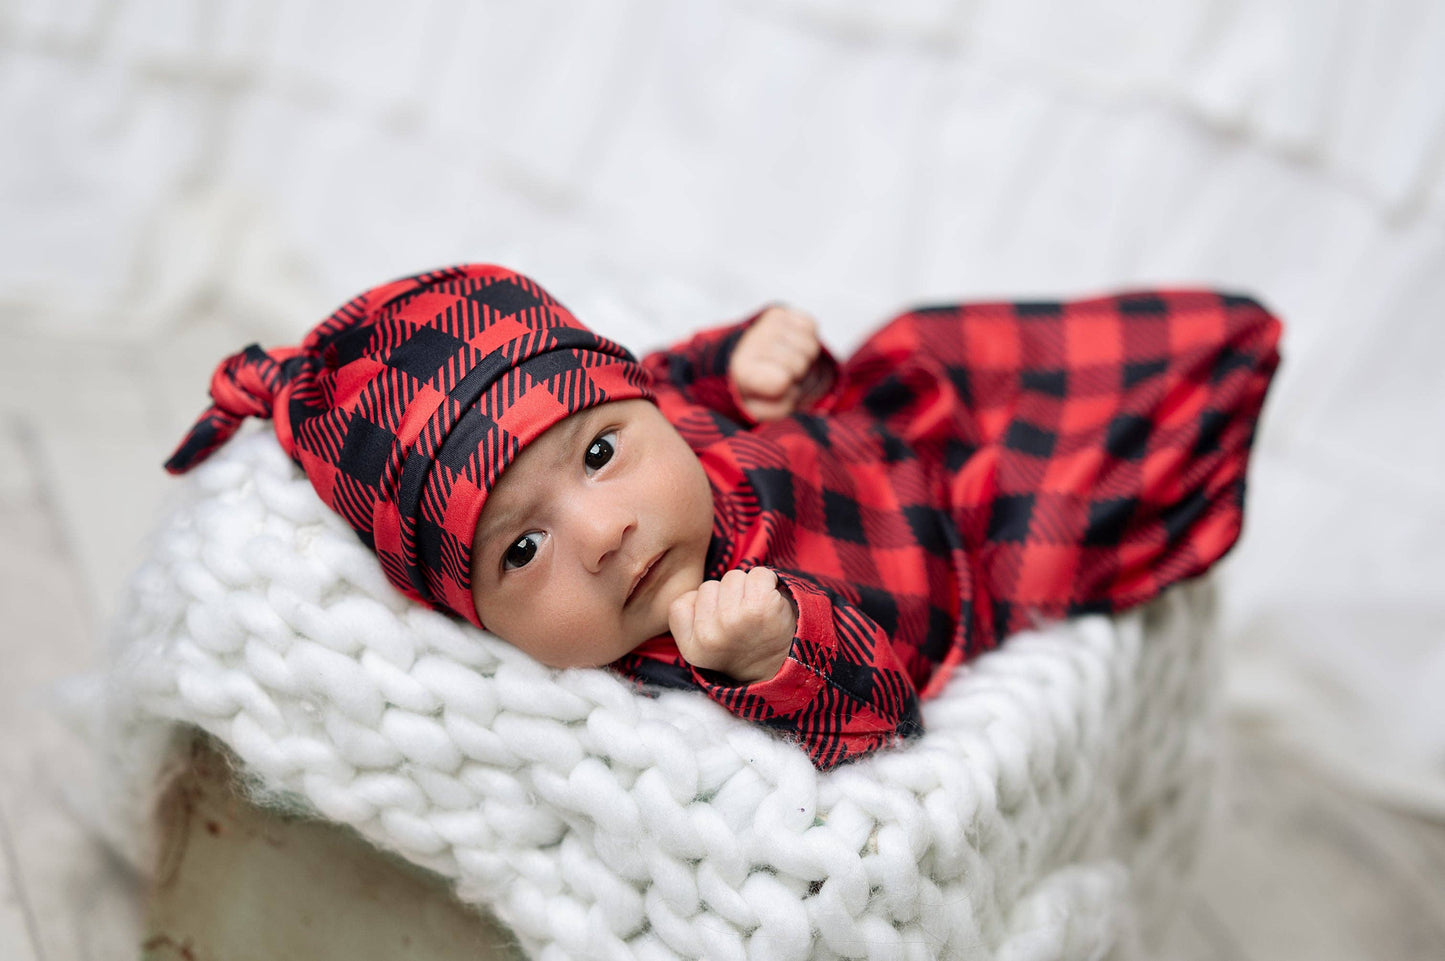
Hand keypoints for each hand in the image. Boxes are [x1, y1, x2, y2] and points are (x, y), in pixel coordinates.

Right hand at [668, 567, 796, 683]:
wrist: (785, 667)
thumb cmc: (744, 648)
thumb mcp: (704, 644)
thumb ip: (690, 617)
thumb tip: (700, 588)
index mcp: (692, 649)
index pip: (680, 603)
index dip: (700, 607)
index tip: (718, 625)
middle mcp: (709, 636)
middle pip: (709, 587)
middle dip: (726, 597)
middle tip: (742, 621)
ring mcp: (734, 620)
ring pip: (733, 577)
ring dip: (747, 588)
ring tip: (756, 612)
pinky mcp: (761, 606)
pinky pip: (758, 573)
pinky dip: (768, 581)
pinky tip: (771, 601)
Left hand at [730, 306, 822, 420]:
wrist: (747, 361)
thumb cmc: (758, 389)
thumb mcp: (762, 410)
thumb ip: (776, 409)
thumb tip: (790, 387)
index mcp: (743, 370)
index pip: (781, 380)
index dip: (787, 390)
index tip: (777, 388)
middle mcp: (752, 342)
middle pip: (800, 363)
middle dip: (799, 374)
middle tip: (785, 374)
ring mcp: (765, 324)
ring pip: (810, 345)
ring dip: (805, 356)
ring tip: (789, 360)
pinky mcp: (779, 312)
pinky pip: (811, 325)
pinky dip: (808, 337)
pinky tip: (792, 344)